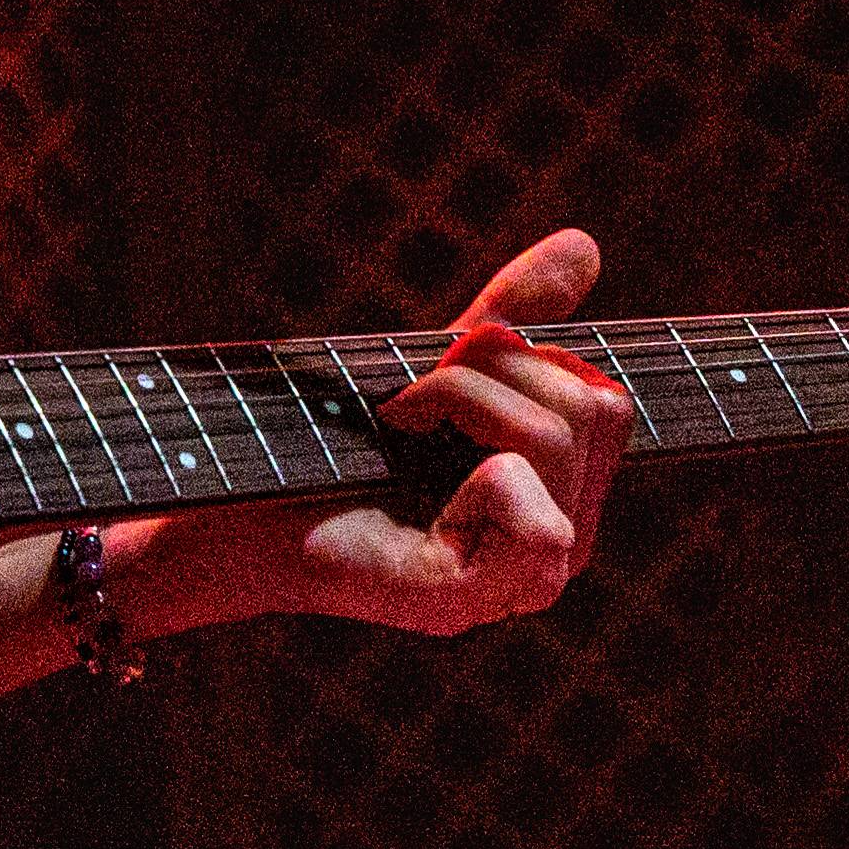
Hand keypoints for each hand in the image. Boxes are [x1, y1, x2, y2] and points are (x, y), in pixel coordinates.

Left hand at [127, 228, 634, 639]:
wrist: (241, 491)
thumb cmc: (337, 434)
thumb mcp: (440, 362)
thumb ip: (515, 312)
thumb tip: (585, 244)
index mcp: (565, 493)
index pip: (608, 398)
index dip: (529, 358)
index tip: (449, 371)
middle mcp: (564, 542)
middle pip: (593, 407)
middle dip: (487, 370)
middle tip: (410, 402)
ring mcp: (524, 581)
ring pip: (556, 437)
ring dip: (458, 402)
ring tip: (399, 430)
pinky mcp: (475, 605)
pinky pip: (541, 522)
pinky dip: (476, 479)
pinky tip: (419, 501)